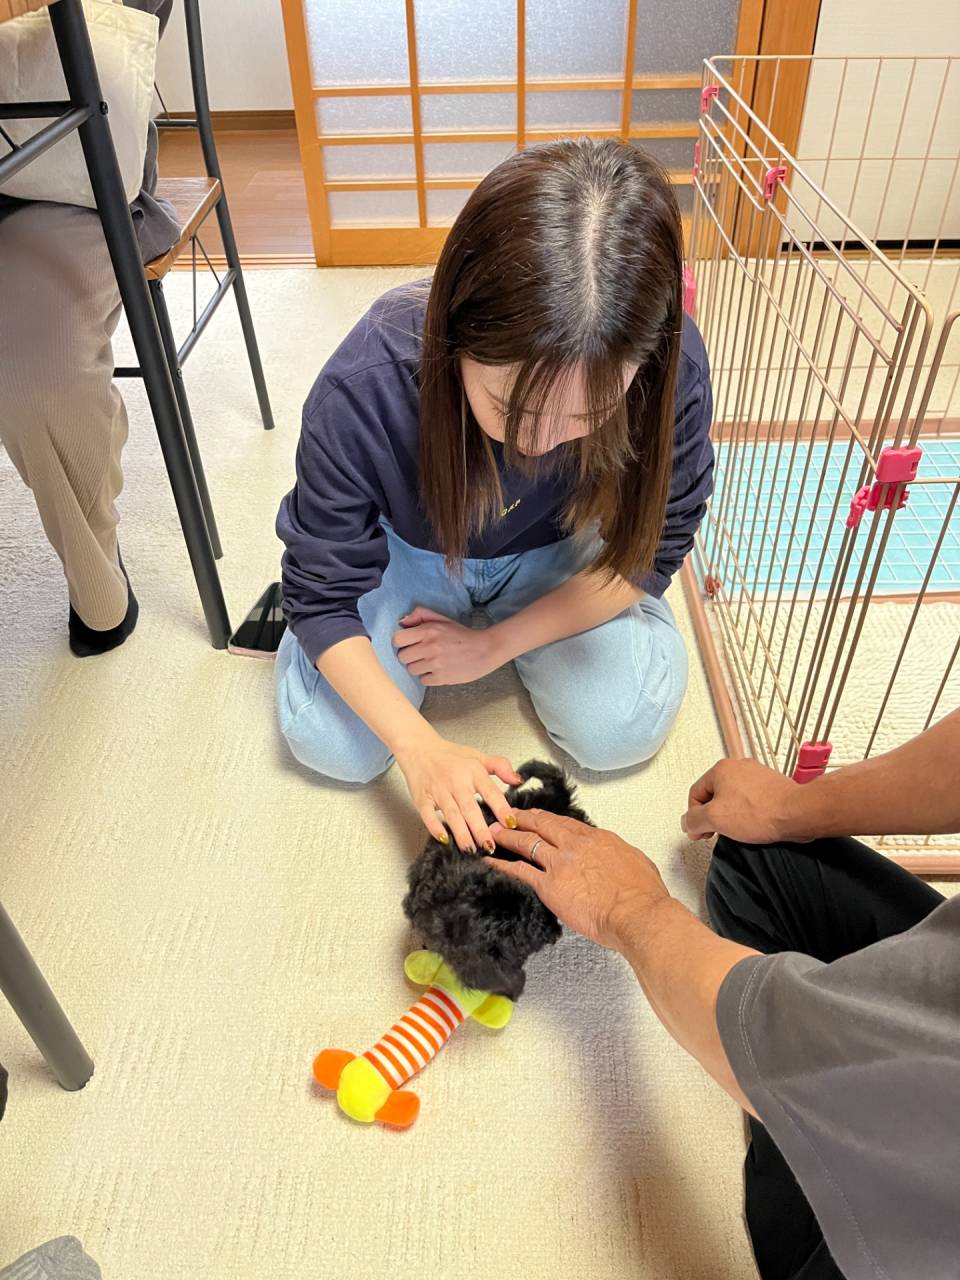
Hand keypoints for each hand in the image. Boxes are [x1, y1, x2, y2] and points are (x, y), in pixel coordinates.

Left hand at [393, 606, 503, 686]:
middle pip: (402, 657)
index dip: (401, 643)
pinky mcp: (441, 678)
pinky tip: (438, 671)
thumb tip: (402, 622)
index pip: (397, 639)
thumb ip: (421, 615)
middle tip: (421, 655)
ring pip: (411, 670)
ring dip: (419, 668)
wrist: (485, 650)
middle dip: (410, 656)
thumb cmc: (462, 635)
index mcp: (428, 630)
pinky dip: (429, 677)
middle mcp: (429, 647)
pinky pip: (423, 680)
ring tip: (431, 663)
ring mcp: (435, 664)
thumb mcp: (442, 619)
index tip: (409, 644)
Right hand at [395, 732, 520, 852]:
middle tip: (489, 846)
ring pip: (452, 815)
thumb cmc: (449, 754)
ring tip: (471, 850)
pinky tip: (444, 839)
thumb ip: (500, 766)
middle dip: (480, 829)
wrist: (418, 747)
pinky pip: (428, 814)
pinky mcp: (422, 798)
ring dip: (461, 833)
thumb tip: (518, 780)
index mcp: (473, 772)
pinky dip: (434, 827)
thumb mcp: (478, 756)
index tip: (510, 824)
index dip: (501, 809)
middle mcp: (456, 782)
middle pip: (470, 808)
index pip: (491, 792)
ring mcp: (438, 790)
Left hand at [485, 810, 670, 951]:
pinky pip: (519, 871)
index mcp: (597, 838)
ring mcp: (560, 863)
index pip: (566, 823)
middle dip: (522, 818)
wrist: (637, 913)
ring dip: (506, 835)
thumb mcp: (636, 861)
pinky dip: (502, 864)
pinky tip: (490, 861)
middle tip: (507, 814)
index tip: (538, 818)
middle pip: (542, 824)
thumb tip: (614, 857)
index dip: (548, 819)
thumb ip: (618, 855)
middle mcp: (575, 845)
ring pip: (526, 842)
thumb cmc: (643, 895)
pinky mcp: (549, 885)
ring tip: (492, 831)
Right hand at [681, 758, 802, 842]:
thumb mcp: (715, 819)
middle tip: (716, 832)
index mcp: (720, 769)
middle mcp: (738, 766)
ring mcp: (756, 775)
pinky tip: (754, 824)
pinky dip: (748, 813)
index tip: (700, 832)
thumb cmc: (761, 812)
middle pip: (714, 794)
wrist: (797, 813)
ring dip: (731, 815)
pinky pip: (751, 800)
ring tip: (739, 829)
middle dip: (713, 815)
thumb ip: (694, 820)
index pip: (695, 794)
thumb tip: (687, 822)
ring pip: (733, 797)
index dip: (694, 817)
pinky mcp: (771, 785)